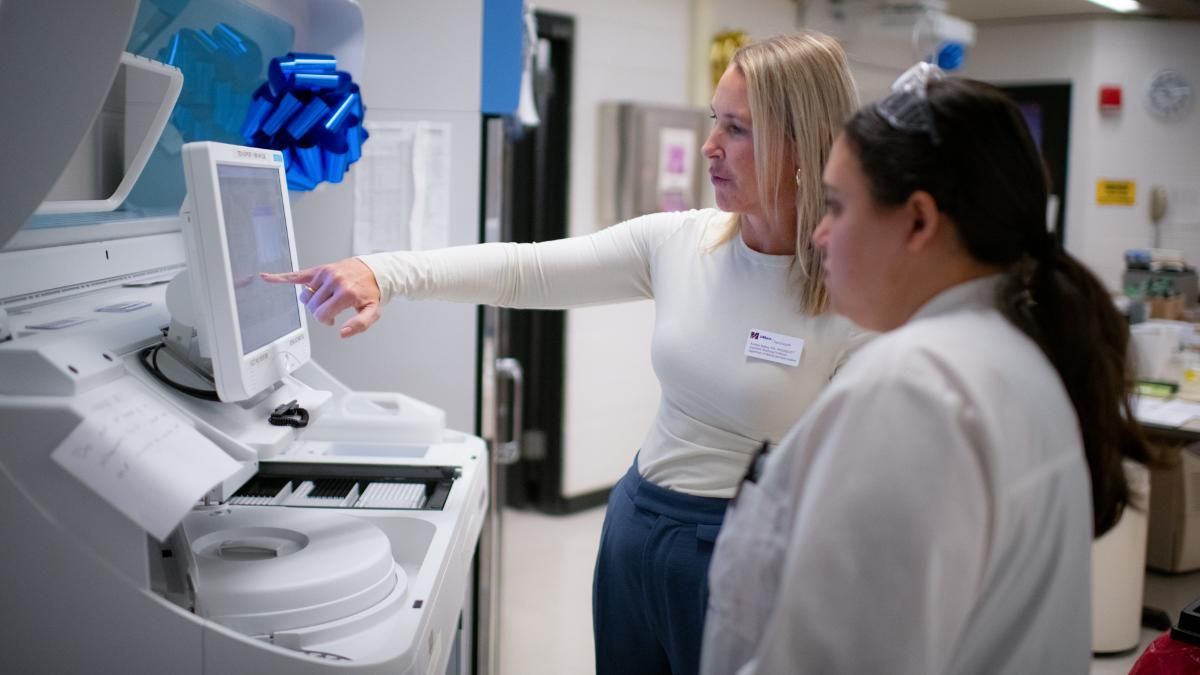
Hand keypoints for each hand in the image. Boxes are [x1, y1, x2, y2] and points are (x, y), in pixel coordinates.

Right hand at [260, 258, 381, 337]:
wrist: (374, 270)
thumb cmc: (371, 291)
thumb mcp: (372, 311)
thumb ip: (359, 325)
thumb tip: (342, 333)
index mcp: (345, 293)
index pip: (321, 314)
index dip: (325, 320)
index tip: (333, 319)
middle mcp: (334, 281)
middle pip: (312, 306)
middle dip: (319, 311)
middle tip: (332, 309)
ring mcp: (325, 274)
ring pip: (306, 295)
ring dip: (312, 301)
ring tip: (326, 299)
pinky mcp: (320, 269)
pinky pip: (297, 275)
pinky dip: (280, 277)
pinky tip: (266, 277)